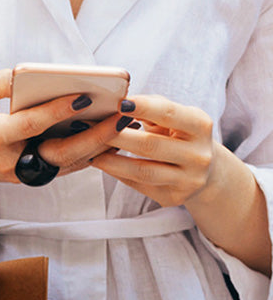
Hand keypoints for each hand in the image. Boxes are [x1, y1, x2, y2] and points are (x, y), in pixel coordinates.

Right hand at [0, 69, 129, 186]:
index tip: (85, 96)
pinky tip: (108, 135)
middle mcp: (9, 160)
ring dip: (98, 145)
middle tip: (122, 115)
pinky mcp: (28, 175)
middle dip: (95, 135)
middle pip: (59, 152)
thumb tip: (31, 71)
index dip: (58, 111)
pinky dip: (87, 153)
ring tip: (124, 122)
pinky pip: (62, 166)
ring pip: (66, 163)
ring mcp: (20, 172)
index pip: (31, 125)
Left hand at [90, 94, 214, 205]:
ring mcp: (187, 180)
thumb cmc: (182, 136)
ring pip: (142, 170)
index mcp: (201, 126)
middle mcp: (198, 155)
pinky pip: (138, 185)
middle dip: (118, 136)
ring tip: (91, 151)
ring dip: (111, 161)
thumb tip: (119, 102)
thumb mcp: (177, 118)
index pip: (169, 114)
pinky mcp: (172, 197)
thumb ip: (154, 108)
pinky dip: (117, 173)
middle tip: (92, 128)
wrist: (207, 172)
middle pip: (150, 145)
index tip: (120, 102)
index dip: (144, 107)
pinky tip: (102, 164)